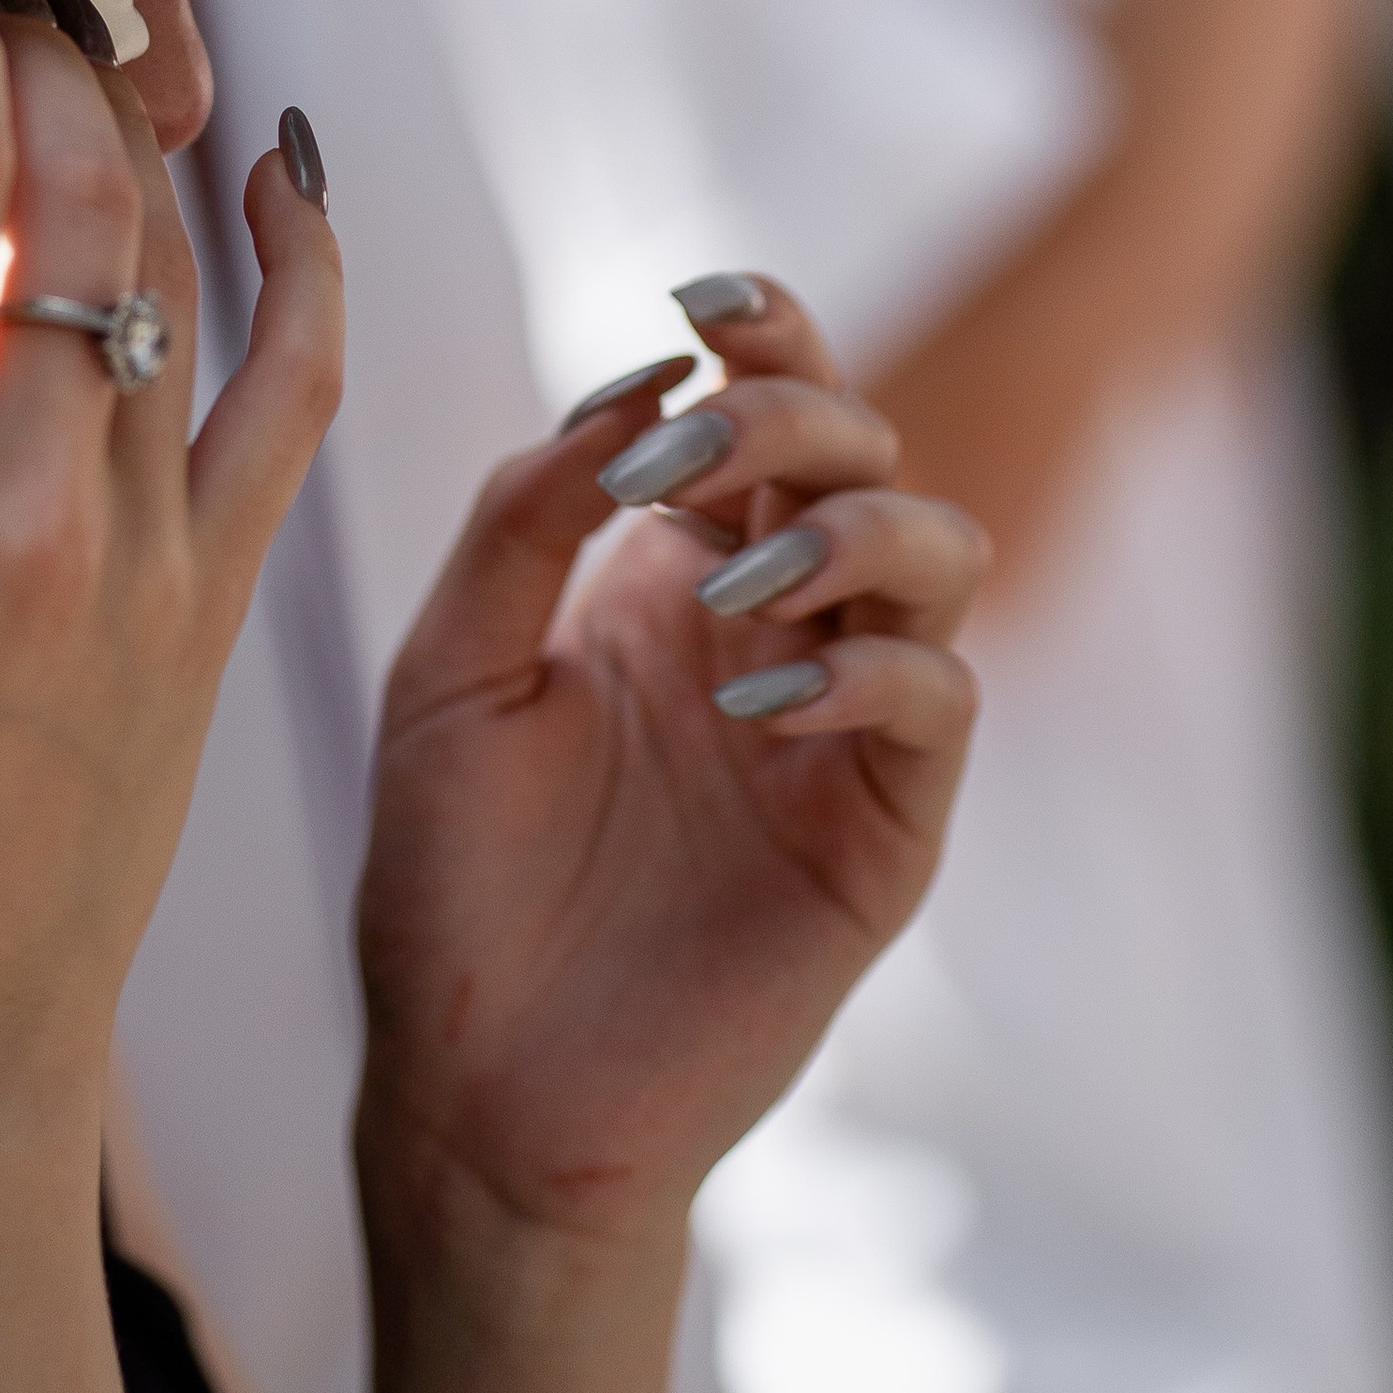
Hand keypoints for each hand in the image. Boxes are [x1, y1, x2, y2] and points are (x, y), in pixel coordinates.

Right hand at [0, 0, 340, 1126]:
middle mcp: (16, 502)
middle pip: (63, 190)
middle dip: (35, 54)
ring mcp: (141, 548)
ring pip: (165, 257)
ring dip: (128, 126)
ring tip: (88, 56)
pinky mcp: (223, 594)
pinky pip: (289, 376)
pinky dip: (299, 252)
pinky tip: (281, 164)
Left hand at [356, 276, 981, 1267]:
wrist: (475, 1089)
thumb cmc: (450, 884)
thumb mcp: (450, 670)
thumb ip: (527, 519)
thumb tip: (632, 384)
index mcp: (675, 573)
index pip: (770, 408)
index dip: (767, 332)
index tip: (702, 304)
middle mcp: (777, 628)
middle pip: (866, 451)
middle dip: (793, 418)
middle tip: (687, 456)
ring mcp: (842, 729)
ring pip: (941, 555)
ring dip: (851, 528)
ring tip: (738, 578)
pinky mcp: (882, 837)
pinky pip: (935, 706)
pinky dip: (868, 668)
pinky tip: (758, 699)